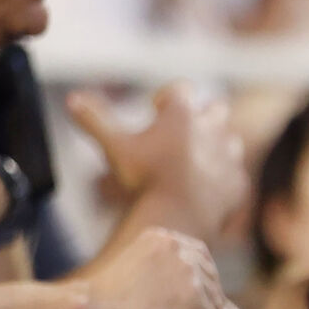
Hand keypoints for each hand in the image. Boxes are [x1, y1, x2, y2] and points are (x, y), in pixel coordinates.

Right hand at [68, 84, 247, 240]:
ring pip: (230, 139)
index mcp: (182, 114)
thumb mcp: (113, 147)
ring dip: (215, 145)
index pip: (180, 89)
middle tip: (179, 133)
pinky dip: (222, 178)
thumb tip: (71, 99)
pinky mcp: (236, 184)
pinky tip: (204, 188)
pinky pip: (235, 174)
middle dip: (200, 116)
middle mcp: (211, 129)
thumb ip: (94, 120)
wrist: (177, 219)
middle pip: (214, 108)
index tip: (154, 108)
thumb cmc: (143, 179)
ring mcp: (228, 157)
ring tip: (193, 159)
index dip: (166, 97)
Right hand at [78, 227, 226, 308]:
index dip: (192, 293)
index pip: (201, 262)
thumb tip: (198, 293)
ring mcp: (189, 271)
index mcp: (163, 237)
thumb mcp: (133, 271)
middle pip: (212, 286)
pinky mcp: (194, 299)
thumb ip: (163, 273)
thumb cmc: (98, 303)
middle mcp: (179, 247)